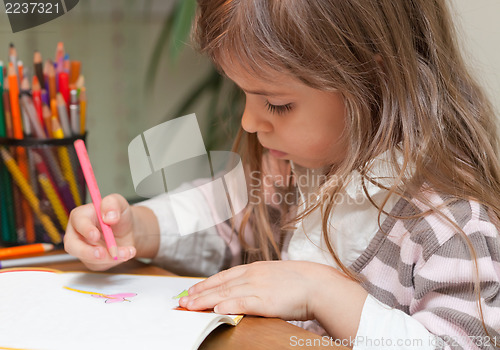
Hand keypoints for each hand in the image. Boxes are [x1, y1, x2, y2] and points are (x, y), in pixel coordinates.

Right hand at [64, 193, 135, 270]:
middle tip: (103, 254)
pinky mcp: (92, 260)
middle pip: (72, 245)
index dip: (85, 229)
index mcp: (81, 216)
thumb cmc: (119, 215)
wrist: (128, 230)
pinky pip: (100, 264)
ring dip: (108, 257)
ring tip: (126, 251)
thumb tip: (108, 216)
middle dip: (87, 252)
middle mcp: (78, 233)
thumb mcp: (119, 203)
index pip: (77, 222)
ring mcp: (84, 248)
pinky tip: (126, 253)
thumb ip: (112, 204)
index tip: (95, 235)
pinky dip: (114, 260)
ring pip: (88, 258)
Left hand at [179, 260, 338, 320]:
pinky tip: (215, 310)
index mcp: (256, 268)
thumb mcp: (276, 275)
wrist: (318, 284)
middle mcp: (253, 275)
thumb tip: (247, 289)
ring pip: (225, 293)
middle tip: (183, 299)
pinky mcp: (265, 300)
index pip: (224, 275)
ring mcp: (258, 287)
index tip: (193, 289)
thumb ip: (260, 280)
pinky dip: (227, 306)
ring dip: (206, 300)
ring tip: (190, 306)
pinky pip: (242, 303)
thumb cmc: (301, 281)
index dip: (207, 283)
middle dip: (200, 292)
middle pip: (220, 284)